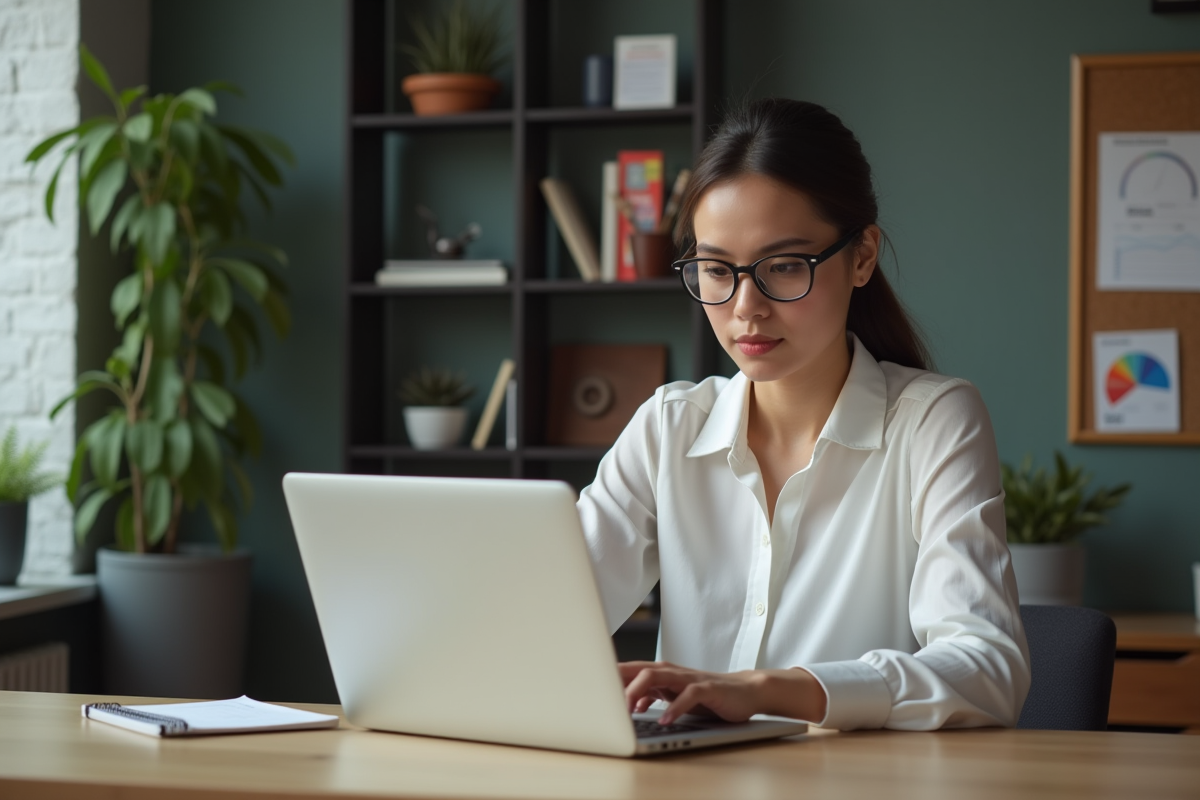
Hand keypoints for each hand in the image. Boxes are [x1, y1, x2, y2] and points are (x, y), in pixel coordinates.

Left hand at [618, 661, 827, 725]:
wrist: (744, 691)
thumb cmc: (707, 695)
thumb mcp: (673, 695)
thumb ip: (651, 696)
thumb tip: (628, 704)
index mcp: (662, 673)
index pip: (629, 670)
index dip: (608, 678)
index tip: (589, 690)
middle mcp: (672, 671)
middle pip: (638, 669)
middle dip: (617, 681)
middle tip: (601, 699)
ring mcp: (689, 678)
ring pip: (658, 676)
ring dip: (640, 691)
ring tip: (628, 710)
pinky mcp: (708, 689)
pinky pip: (688, 695)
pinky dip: (675, 707)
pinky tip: (664, 720)